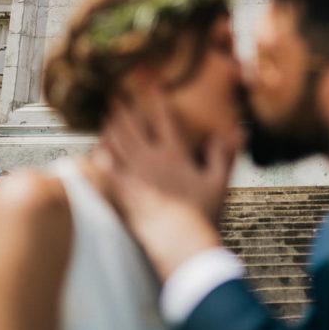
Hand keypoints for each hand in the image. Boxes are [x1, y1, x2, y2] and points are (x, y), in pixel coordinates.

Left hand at [98, 89, 240, 278]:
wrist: (182, 244)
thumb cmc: (203, 214)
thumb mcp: (219, 182)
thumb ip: (222, 154)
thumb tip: (233, 132)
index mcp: (174, 154)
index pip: (164, 119)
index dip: (157, 99)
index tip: (152, 85)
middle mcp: (151, 161)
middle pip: (132, 127)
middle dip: (123, 110)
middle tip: (115, 96)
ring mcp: (134, 177)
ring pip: (116, 145)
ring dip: (110, 129)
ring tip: (105, 119)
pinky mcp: (123, 195)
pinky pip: (106, 171)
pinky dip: (100, 158)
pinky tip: (95, 152)